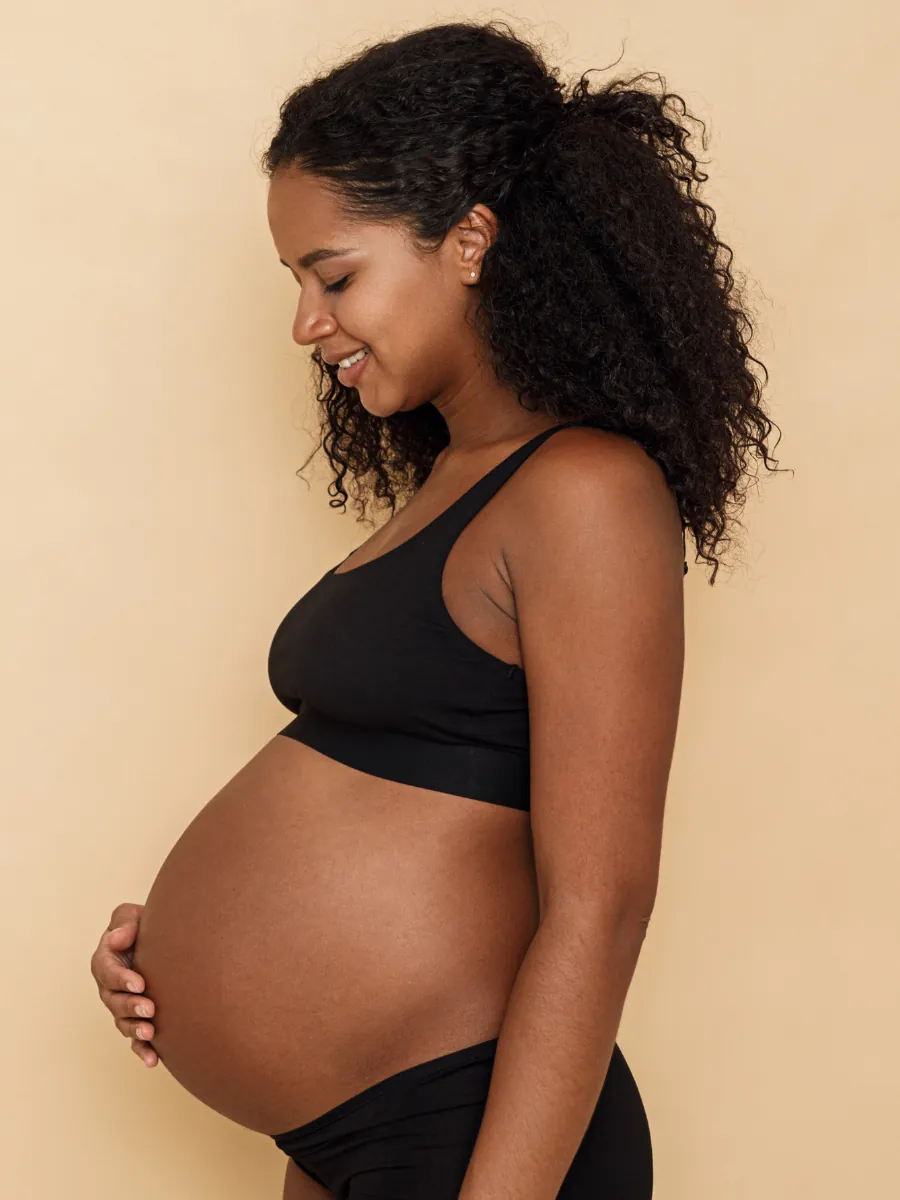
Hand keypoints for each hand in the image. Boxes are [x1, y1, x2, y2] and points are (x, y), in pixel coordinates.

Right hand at [90, 902, 157, 1066]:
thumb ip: (125, 924)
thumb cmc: (145, 925)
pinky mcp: (137, 1020)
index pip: (107, 971)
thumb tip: (116, 939)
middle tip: (149, 1008)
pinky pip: (136, 1040)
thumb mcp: (133, 916)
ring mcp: (122, 1006)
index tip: (139, 983)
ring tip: (150, 1033)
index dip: (121, 978)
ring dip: (135, 1030)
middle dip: (130, 1006)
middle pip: (113, 1001)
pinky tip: (154, 1061)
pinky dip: (142, 1051)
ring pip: (123, 1022)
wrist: (164, 941)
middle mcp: (110, 987)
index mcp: (105, 960)